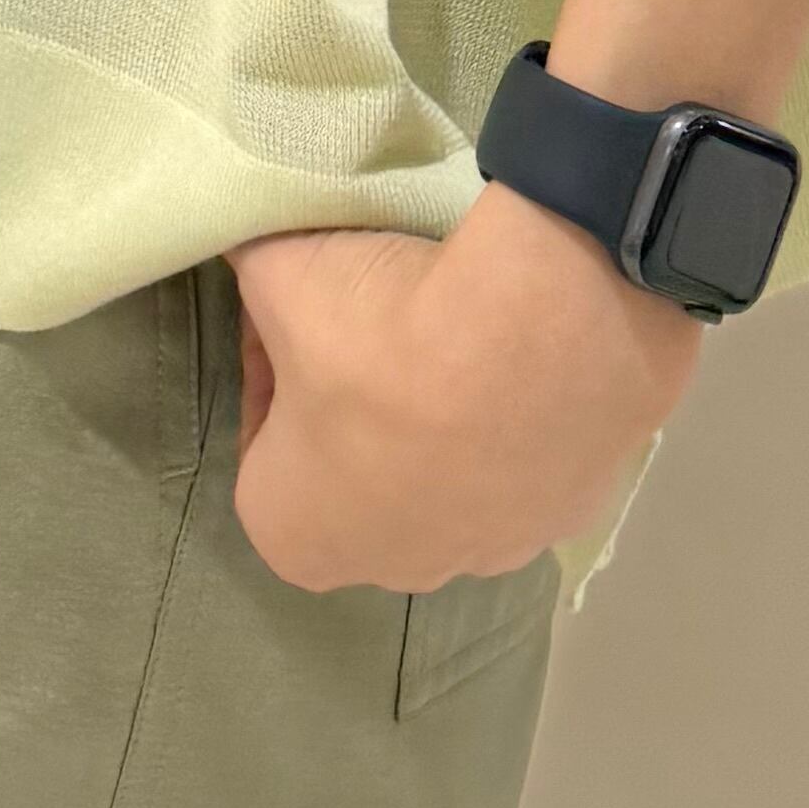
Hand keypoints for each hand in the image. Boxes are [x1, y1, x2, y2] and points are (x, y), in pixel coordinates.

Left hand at [223, 182, 703, 595]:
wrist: (542, 337)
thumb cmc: (381, 331)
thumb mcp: (279, 271)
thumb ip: (248, 264)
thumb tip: (242, 237)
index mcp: (295, 537)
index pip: (264, 438)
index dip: (277, 360)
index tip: (302, 308)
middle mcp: (388, 570)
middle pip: (356, 467)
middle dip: (359, 400)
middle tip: (376, 320)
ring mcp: (488, 552)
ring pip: (444, 474)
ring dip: (441, 414)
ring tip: (454, 333)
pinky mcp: (566, 514)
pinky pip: (524, 460)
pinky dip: (516, 414)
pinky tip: (515, 355)